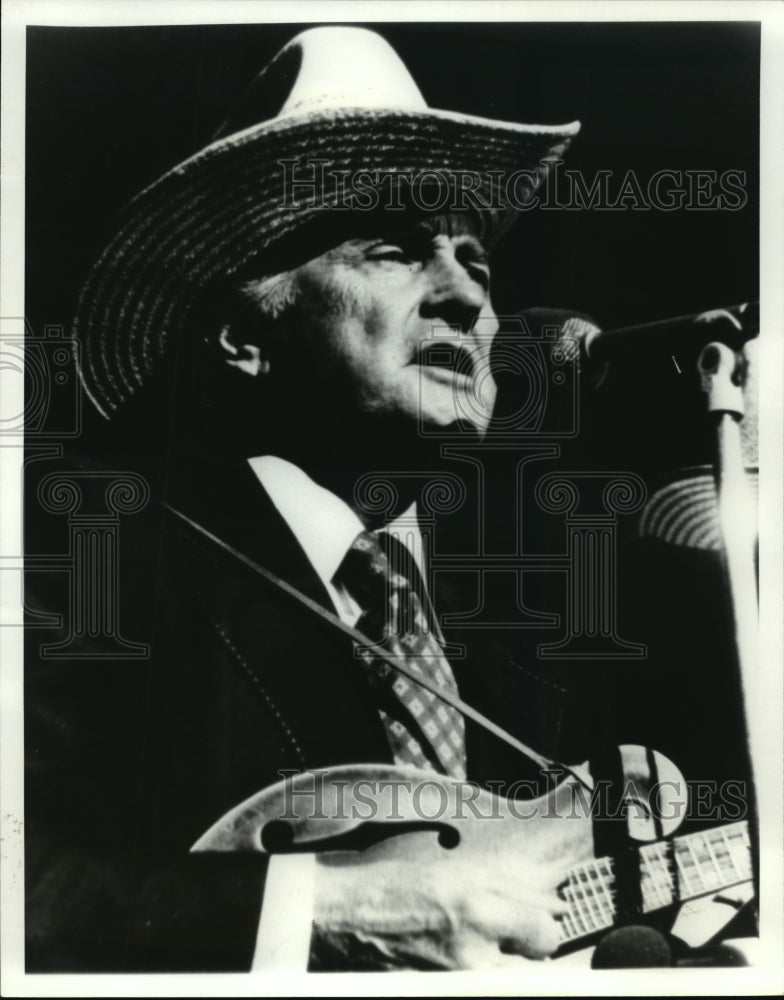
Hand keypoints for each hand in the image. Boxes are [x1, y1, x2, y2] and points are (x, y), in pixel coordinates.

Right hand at [311, 849, 567, 969]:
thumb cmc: (398, 888)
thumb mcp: (459, 873)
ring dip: (502, 966)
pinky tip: (458, 959)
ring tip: (474, 947)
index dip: (539, 926)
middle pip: (534, 968)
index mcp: (476, 911)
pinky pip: (482, 988)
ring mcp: (456, 986)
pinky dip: (479, 975)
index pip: (544, 935)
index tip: (528, 922)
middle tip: (499, 935)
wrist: (345, 921)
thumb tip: (556, 908)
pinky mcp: (442, 996)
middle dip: (522, 950)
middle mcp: (471, 956)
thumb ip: (515, 890)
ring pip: (510, 983)